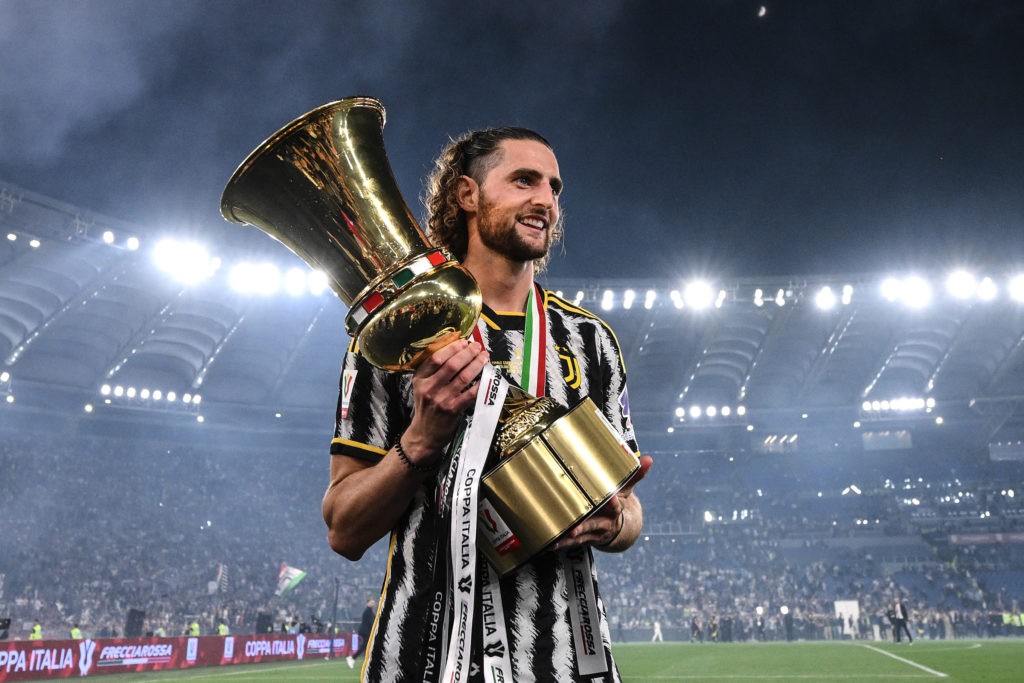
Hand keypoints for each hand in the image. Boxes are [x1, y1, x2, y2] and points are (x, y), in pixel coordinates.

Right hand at [402, 339, 489, 461]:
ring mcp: (441, 399)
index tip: (463, 342)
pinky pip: (471, 393)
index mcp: (420, 379)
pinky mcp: (453, 410)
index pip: (435, 358)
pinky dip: (480, 384)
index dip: (451, 347)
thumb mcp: (421, 387)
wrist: (424, 434)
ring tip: (484, 357)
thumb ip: (432, 371)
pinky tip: (486, 377)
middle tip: (477, 346)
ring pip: (463, 377)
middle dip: (467, 353)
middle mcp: (429, 388)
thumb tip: (454, 350)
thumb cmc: (426, 407)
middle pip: (451, 364)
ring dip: (477, 365)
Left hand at [550, 454, 652, 550]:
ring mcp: (594, 532)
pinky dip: (562, 544)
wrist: (621, 529)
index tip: (612, 499)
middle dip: (584, 527)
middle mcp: (605, 523)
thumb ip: (635, 475)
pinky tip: (551, 544)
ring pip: (582, 536)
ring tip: (557, 539)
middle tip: (574, 528)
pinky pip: (573, 543)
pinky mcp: (586, 539)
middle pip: (594, 525)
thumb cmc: (618, 504)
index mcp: (615, 509)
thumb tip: (649, 460)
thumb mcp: (626, 490)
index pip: (615, 506)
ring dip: (570, 538)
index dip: (613, 503)